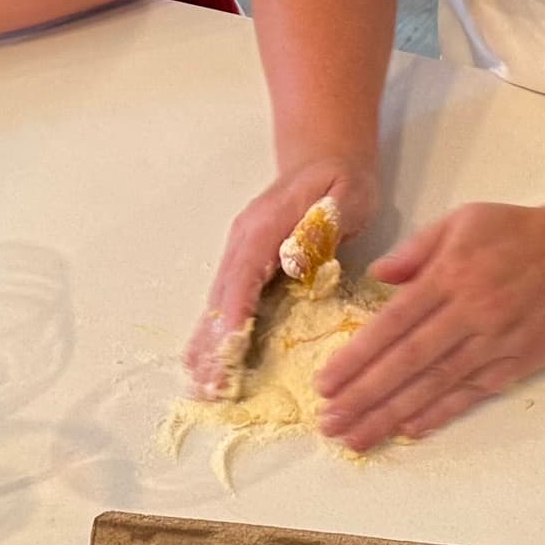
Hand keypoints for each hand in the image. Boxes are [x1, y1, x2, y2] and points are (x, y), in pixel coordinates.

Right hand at [184, 156, 376, 396]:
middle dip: (213, 342)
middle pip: (221, 297)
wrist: (326, 159)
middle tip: (207, 385)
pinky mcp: (247, 266)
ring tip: (199, 385)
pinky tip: (208, 361)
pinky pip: (228, 303)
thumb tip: (293, 259)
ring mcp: (241, 254)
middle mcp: (243, 243)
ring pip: (218, 304)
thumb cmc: (341, 180)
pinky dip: (216, 334)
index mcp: (264, 227)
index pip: (243, 276)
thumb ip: (323, 222)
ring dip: (207, 344)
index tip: (228, 347)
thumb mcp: (344, 193)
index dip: (235, 313)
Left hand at [314, 200, 544, 445]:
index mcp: (452, 275)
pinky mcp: (518, 362)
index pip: (394, 324)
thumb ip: (416, 250)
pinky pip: (472, 393)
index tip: (325, 383)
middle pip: (409, 363)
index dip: (358, 357)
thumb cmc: (518, 232)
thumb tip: (377, 275)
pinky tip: (410, 429)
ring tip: (358, 438)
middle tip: (329, 423)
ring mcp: (496, 342)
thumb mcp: (462, 220)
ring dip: (393, 415)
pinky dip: (440, 414)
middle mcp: (471, 313)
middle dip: (365, 397)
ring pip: (436, 385)